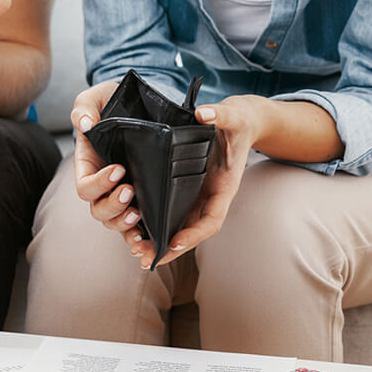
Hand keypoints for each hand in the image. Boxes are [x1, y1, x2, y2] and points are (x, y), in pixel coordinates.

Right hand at [71, 81, 147, 240]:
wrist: (141, 102)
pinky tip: (147, 234)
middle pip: (98, 209)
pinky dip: (138, 232)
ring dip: (124, 222)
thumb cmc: (113, 100)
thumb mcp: (96, 96)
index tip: (119, 169)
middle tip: (130, 192)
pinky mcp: (140, 196)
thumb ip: (84, 107)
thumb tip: (84, 123)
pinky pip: (134, 223)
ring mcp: (120, 192)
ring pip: (114, 221)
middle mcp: (102, 184)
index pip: (86, 186)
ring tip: (139, 213)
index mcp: (89, 164)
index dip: (99, 183)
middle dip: (113, 205)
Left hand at [127, 95, 265, 268]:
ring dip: (157, 242)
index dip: (193, 234)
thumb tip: (204, 114)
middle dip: (169, 249)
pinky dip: (154, 225)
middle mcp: (208, 198)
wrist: (238, 123)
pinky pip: (168, 213)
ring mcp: (195, 196)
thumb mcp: (232, 116)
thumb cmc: (237, 122)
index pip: (211, 220)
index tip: (173, 243)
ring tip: (135, 251)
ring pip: (177, 227)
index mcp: (223, 188)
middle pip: (190, 231)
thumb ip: (220, 115)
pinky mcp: (182, 190)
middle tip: (144, 257)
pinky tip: (134, 232)